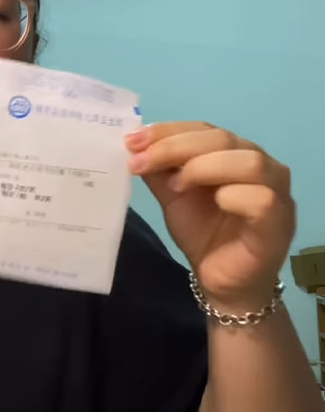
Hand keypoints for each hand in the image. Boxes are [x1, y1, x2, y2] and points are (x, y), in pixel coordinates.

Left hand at [125, 122, 295, 307]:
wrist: (221, 282)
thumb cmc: (203, 234)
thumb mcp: (173, 196)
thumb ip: (159, 170)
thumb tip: (134, 144)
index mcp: (234, 152)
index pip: (204, 129)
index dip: (168, 131)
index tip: (132, 141)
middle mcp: (260, 165)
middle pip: (223, 140)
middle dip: (176, 147)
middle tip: (141, 161)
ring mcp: (276, 192)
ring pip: (249, 162)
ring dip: (204, 167)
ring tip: (176, 186)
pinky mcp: (278, 222)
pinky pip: (262, 199)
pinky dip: (233, 195)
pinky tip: (215, 202)